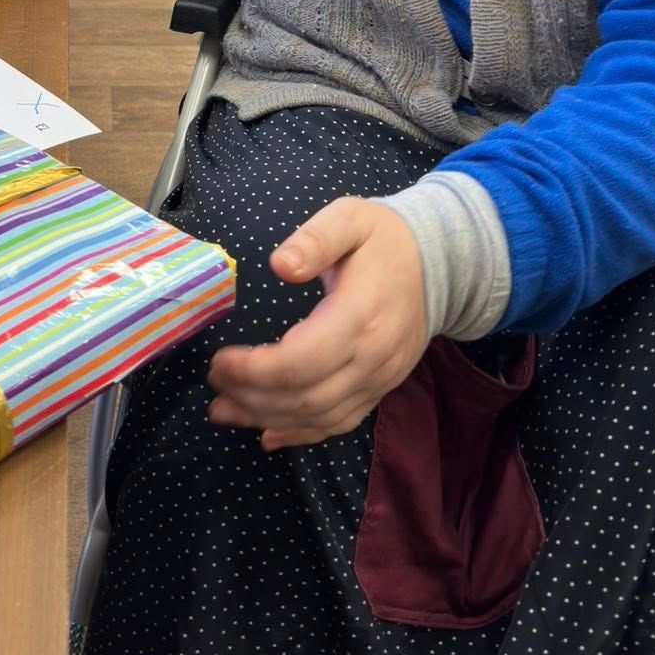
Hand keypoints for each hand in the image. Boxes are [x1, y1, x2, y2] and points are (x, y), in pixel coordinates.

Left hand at [206, 198, 427, 449]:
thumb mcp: (350, 219)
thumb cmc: (385, 240)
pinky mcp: (380, 389)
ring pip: (318, 416)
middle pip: (305, 396)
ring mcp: (380, 379)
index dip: (254, 369)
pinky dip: (301, 434)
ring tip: (224, 410)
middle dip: (251, 396)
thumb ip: (314, 239)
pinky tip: (268, 434)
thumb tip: (279, 265)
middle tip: (214, 385)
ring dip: (267, 419)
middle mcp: (373, 357)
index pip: (301, 360)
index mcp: (360, 315)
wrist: (440, 266)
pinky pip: (340, 423)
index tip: (219, 361)